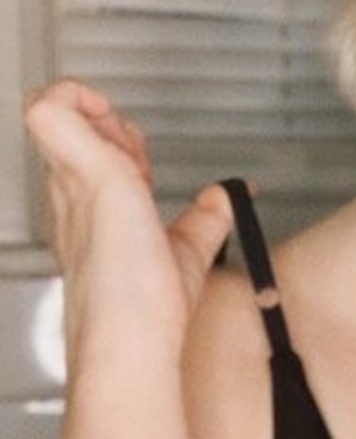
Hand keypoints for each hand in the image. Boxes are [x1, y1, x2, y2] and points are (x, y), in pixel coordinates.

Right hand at [23, 79, 233, 370]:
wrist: (131, 341)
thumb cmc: (149, 313)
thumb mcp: (187, 251)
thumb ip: (203, 221)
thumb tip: (224, 196)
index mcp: (91, 213)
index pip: (93, 152)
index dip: (122, 142)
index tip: (148, 166)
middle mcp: (72, 196)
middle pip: (73, 126)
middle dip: (108, 120)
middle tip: (140, 158)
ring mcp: (75, 184)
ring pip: (51, 110)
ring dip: (91, 108)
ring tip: (125, 145)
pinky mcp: (91, 174)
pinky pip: (48, 110)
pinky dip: (72, 97)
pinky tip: (103, 115)